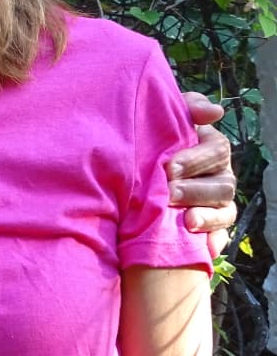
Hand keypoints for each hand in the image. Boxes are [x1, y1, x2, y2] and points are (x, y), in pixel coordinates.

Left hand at [167, 92, 236, 256]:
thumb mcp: (164, 117)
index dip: (196, 158)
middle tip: (170, 192)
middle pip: (223, 184)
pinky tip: (204, 247)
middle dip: (196, 189)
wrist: (132, 169)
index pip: (217, 150)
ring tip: (185, 220)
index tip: (169, 166)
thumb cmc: (151, 138)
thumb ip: (187, 108)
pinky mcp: (212, 227)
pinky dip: (213, 241)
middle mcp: (220, 175)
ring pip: (225, 211)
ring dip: (206, 216)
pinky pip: (221, 236)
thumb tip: (215, 111)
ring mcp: (218, 203)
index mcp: (211, 147)